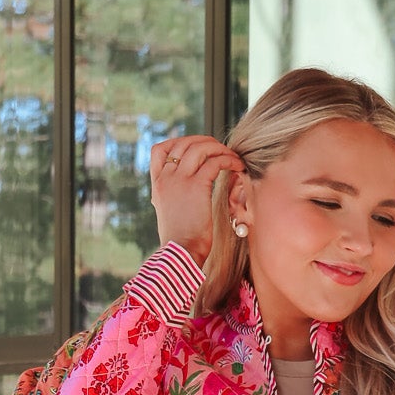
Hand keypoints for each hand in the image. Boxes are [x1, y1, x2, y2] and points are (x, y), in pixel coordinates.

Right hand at [151, 135, 245, 264]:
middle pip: (183, 143)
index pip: (160, 150)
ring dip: (219, 148)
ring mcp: (180, 179)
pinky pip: (214, 162)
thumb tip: (187, 191)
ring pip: (199, 148)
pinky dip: (228, 160)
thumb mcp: (170, 213)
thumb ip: (174, 197)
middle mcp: (166, 177)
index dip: (178, 142)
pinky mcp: (197, 186)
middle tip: (220, 150)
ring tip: (232, 157)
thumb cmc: (180, 241)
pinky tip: (237, 167)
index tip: (196, 148)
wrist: (180, 253)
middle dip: (205, 141)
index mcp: (157, 183)